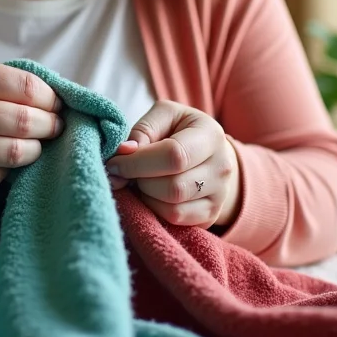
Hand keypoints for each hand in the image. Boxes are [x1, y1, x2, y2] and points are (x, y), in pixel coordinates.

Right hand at [0, 57, 63, 191]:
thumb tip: (48, 96)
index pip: (26, 87)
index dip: (51, 99)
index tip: (57, 105)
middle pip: (27, 121)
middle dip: (51, 127)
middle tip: (55, 128)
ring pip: (16, 153)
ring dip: (34, 151)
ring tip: (36, 146)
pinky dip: (6, 170)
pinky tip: (4, 162)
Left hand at [107, 100, 241, 228]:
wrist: (209, 153)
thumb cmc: (180, 130)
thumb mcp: (164, 116)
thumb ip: (143, 130)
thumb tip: (124, 153)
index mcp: (210, 135)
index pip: (174, 156)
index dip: (137, 162)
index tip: (114, 162)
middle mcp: (221, 167)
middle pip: (173, 187)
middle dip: (140, 180)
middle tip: (128, 172)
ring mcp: (219, 196)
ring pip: (173, 208)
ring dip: (146, 196)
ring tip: (141, 181)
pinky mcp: (210, 215)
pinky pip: (175, 220)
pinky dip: (154, 209)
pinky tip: (151, 194)